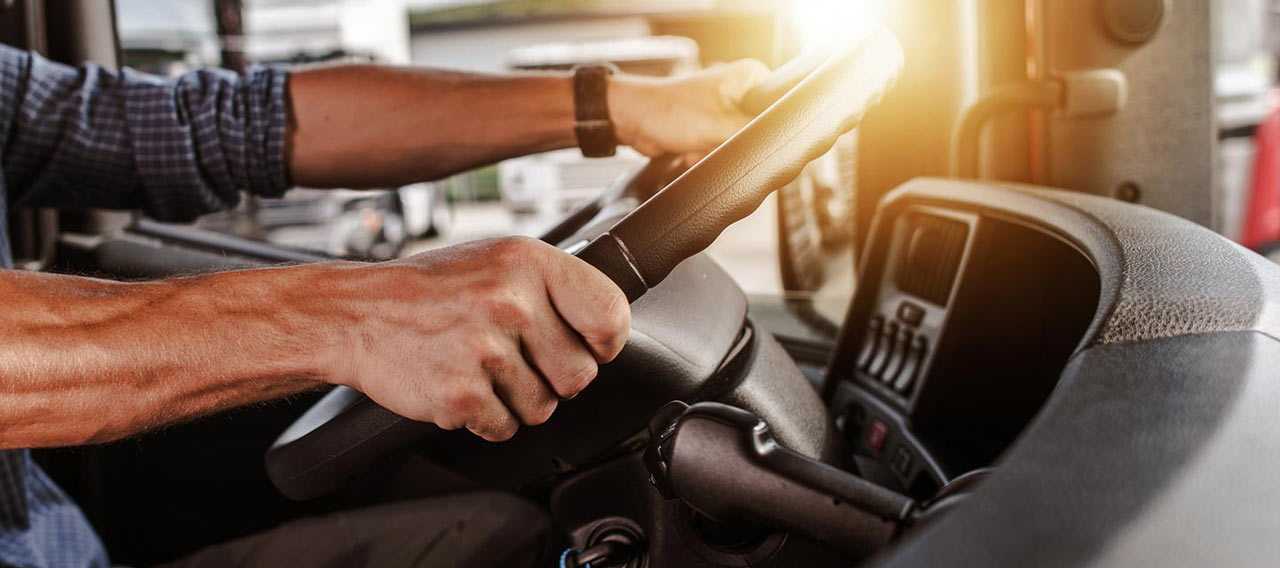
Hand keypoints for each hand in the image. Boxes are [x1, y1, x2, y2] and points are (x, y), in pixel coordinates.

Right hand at [320, 237, 629, 441]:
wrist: (356, 313)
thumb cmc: (433, 289)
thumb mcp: (499, 261)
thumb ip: (554, 288)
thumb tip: (607, 328)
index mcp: (528, 262)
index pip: (609, 314)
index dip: (604, 341)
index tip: (589, 346)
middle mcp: (510, 302)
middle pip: (580, 375)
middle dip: (553, 378)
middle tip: (517, 360)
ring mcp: (484, 349)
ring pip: (543, 407)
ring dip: (517, 400)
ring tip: (482, 369)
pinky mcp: (460, 392)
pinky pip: (505, 428)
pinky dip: (486, 418)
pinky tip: (462, 386)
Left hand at [608, 59, 769, 164]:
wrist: (633, 120)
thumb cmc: (670, 113)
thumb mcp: (720, 127)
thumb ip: (754, 134)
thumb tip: (777, 143)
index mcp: (749, 76)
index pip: (778, 105)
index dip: (765, 127)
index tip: (746, 137)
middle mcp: (739, 87)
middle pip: (756, 127)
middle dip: (733, 142)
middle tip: (715, 142)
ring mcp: (724, 105)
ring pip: (737, 140)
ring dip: (717, 150)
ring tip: (698, 146)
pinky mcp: (710, 123)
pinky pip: (721, 145)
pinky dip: (707, 152)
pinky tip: (691, 150)